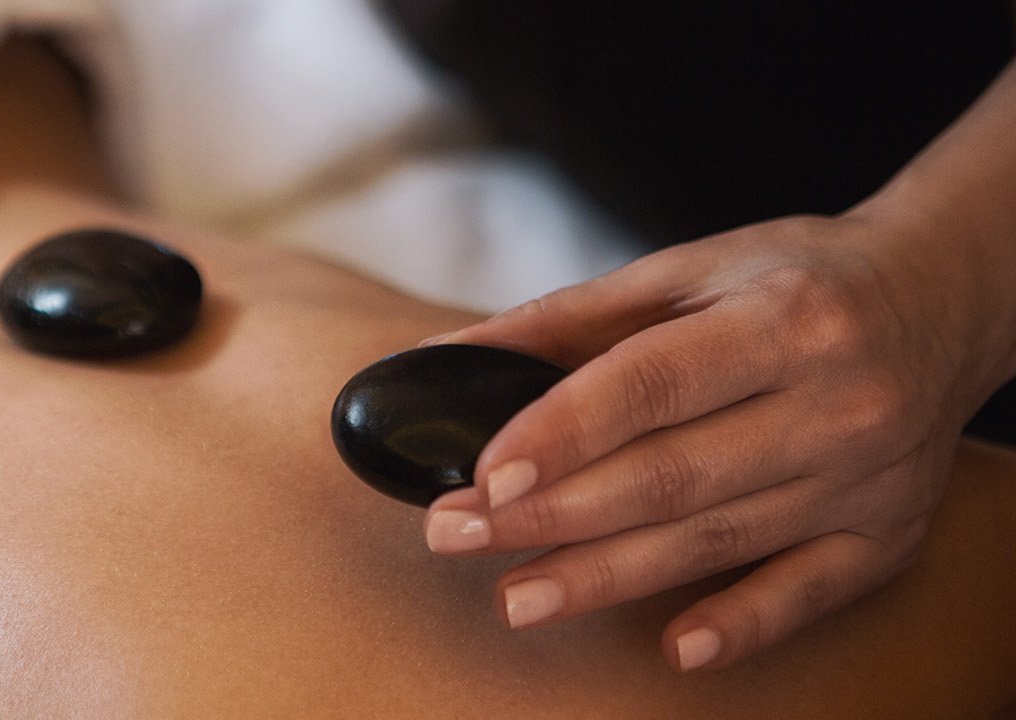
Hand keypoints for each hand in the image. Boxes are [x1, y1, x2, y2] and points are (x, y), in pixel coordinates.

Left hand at [420, 213, 1015, 670]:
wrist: (946, 301)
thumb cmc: (795, 281)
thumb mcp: (691, 270)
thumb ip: (571, 317)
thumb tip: (449, 354)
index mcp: (784, 319)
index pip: (653, 384)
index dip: (563, 432)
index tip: (486, 473)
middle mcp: (836, 401)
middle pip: (671, 475)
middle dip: (550, 514)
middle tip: (456, 535)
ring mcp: (866, 477)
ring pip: (716, 539)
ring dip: (606, 576)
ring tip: (516, 597)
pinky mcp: (887, 535)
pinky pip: (807, 593)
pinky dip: (741, 624)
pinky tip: (673, 649)